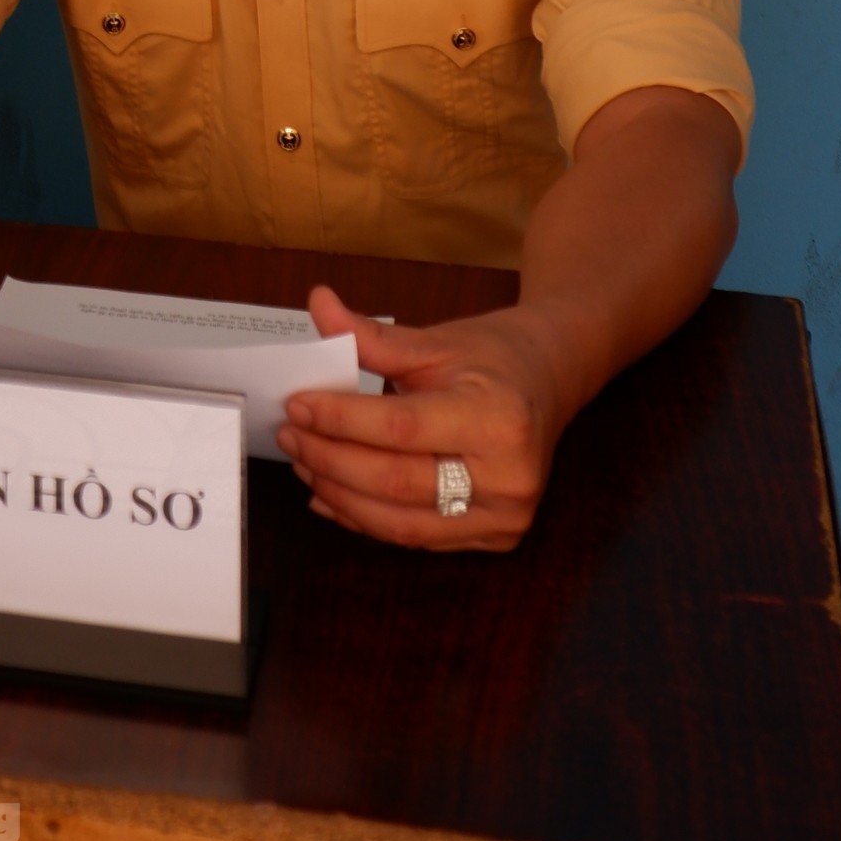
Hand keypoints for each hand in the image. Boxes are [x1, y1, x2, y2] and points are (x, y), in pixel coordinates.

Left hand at [275, 286, 567, 551]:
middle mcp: (508, 479)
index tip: (297, 405)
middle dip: (331, 461)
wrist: (551, 380)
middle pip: (396, 482)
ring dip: (342, 495)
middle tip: (289, 436)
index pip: (401, 428)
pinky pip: (417, 536)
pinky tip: (331, 496)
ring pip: (401, 522)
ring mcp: (504, 518)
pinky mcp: (495, 537)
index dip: (341, 419)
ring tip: (303, 464)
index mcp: (498, 420)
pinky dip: (367, 519)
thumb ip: (372, 336)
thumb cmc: (494, 355)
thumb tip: (318, 304)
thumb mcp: (436, 339)